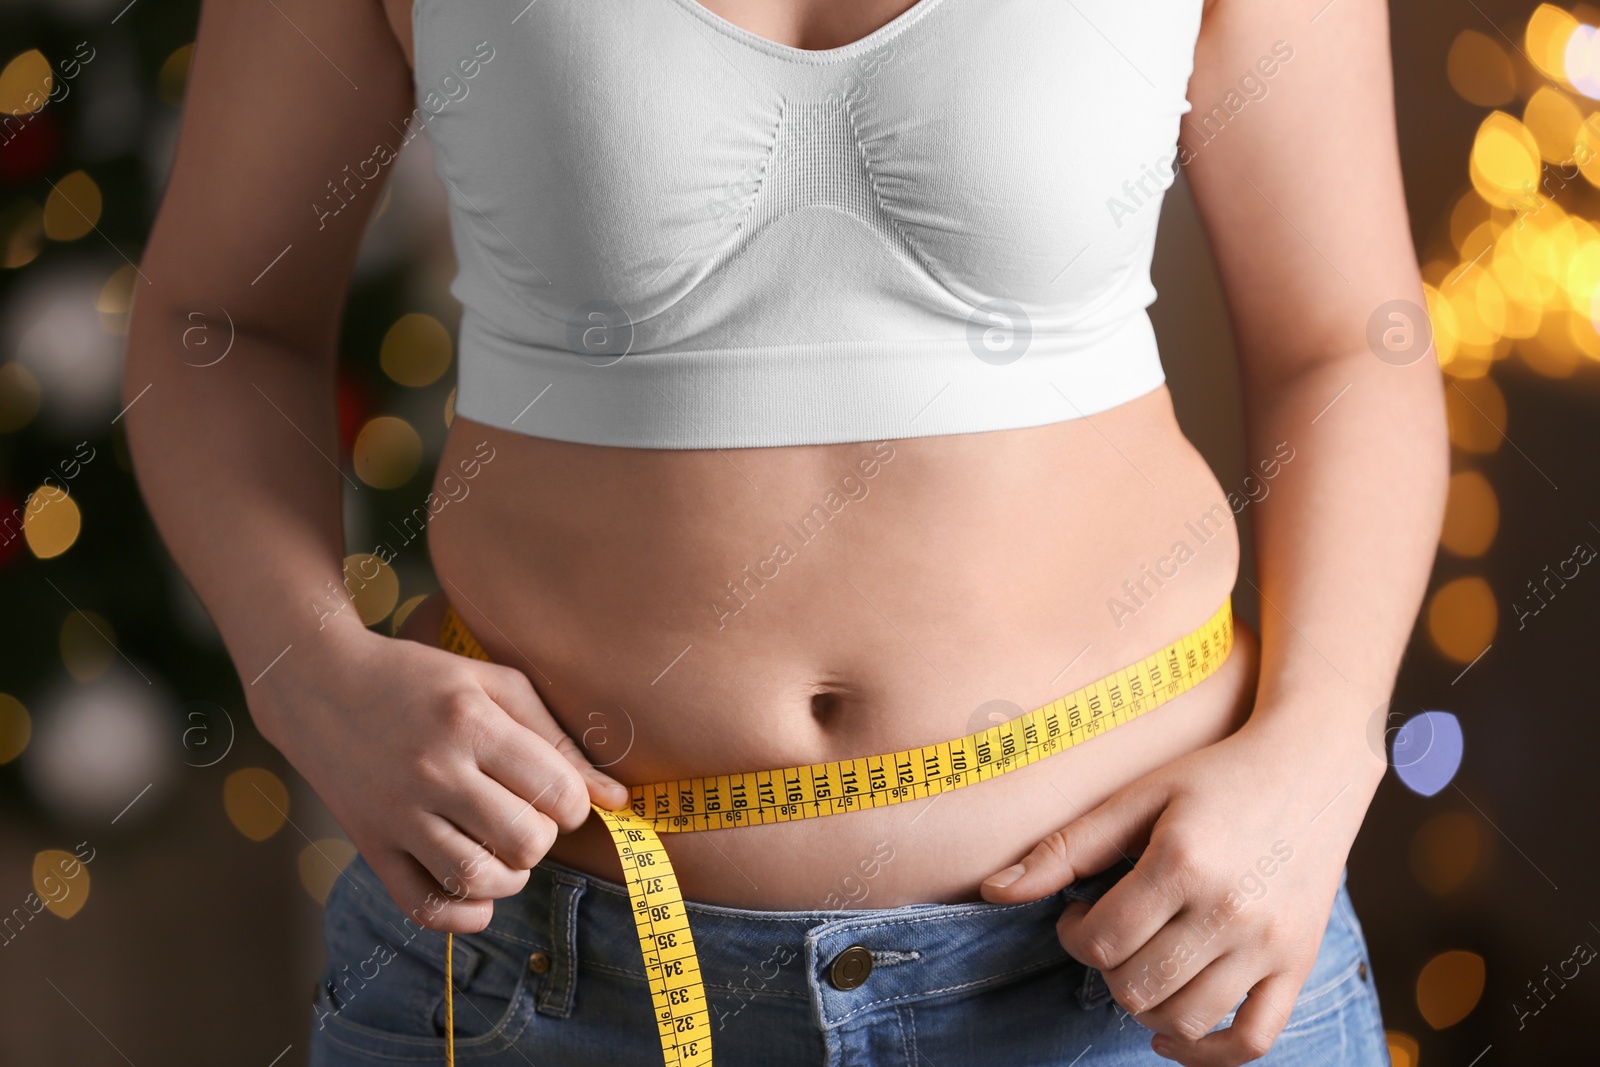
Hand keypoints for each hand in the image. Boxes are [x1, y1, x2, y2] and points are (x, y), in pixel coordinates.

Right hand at [247, 605, 629, 934]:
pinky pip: (424, 906)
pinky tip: (478, 891)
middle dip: (543, 838)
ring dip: (511, 876)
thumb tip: (617, 799)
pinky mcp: (370, 846)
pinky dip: (464, 914)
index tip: (558, 793)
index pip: (555, 790)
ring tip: (505, 851)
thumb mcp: (494, 685)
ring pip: (477, 878)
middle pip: (524, 840)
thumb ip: (556, 739)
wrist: (319, 684)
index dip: (574, 802)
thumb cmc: (420, 679)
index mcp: (470, 724)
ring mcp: (397, 813)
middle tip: (529, 818)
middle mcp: (432, 771)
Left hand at [979, 712, 1383, 1064]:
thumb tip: (993, 892)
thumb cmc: (1214, 776)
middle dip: (1107, 967)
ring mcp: (1270, 943)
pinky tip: (1174, 1032)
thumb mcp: (1136, 797)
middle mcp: (1231, 909)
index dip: (1075, 936)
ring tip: (1142, 965)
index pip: (1102, 941)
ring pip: (1187, 1019)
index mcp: (1183, 862)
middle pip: (1137, 986)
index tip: (1081, 913)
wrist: (1311, 767)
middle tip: (1113, 933)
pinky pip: (1254, 1041)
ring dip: (1146, 1006)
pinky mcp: (1300, 963)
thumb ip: (1066, 848)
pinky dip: (1208, 1053)